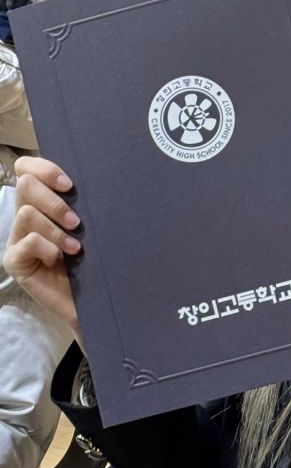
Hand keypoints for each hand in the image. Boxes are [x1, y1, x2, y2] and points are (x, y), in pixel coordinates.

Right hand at [3, 157, 80, 335]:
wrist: (97, 299)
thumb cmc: (98, 259)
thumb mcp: (93, 225)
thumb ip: (84, 202)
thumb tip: (97, 175)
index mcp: (43, 201)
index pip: (26, 168)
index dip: (44, 168)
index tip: (70, 185)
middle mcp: (26, 216)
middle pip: (25, 184)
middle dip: (53, 201)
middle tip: (76, 221)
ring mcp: (18, 238)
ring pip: (26, 212)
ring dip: (54, 228)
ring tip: (75, 247)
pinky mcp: (15, 261)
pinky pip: (26, 242)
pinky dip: (47, 247)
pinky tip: (61, 259)